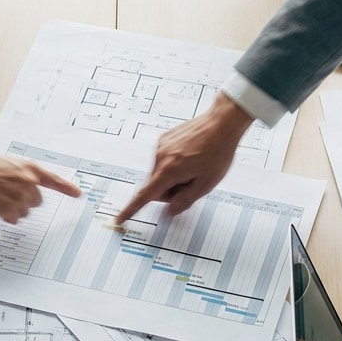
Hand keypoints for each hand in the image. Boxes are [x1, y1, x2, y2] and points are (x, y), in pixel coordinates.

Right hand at [0, 151, 80, 223]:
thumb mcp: (9, 163)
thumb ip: (23, 174)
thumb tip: (31, 188)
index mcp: (29, 168)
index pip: (54, 180)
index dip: (67, 188)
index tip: (78, 194)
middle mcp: (29, 182)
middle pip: (37, 201)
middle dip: (24, 201)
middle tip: (6, 193)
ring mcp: (21, 197)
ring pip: (25, 211)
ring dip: (13, 208)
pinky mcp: (11, 209)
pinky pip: (15, 218)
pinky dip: (6, 216)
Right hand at [114, 93, 253, 223]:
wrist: (222, 122)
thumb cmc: (218, 151)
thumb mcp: (206, 184)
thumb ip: (185, 200)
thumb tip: (170, 210)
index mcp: (169, 170)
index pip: (145, 196)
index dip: (132, 209)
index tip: (120, 218)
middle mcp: (160, 157)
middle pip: (155, 186)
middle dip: (170, 191)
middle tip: (191, 184)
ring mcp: (161, 146)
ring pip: (160, 173)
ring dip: (173, 177)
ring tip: (194, 167)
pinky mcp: (164, 139)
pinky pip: (163, 160)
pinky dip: (174, 164)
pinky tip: (191, 157)